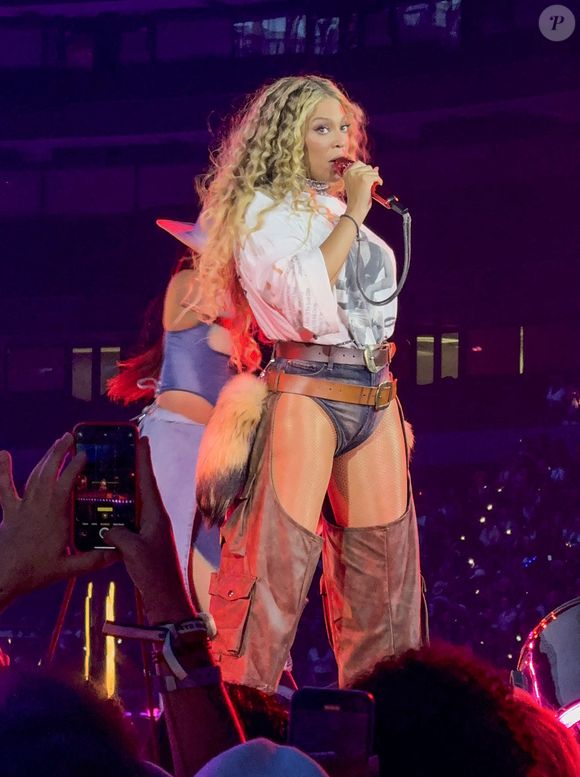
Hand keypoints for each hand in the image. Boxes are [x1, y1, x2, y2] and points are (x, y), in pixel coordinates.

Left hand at [0, 433, 115, 610]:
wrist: (1, 578)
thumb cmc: (34, 573)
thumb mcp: (68, 569)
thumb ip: (93, 560)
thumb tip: (117, 553)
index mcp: (54, 517)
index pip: (65, 484)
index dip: (75, 467)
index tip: (85, 454)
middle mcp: (38, 506)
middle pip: (48, 472)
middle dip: (59, 452)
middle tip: (70, 437)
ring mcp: (22, 507)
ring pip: (34, 476)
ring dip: (45, 457)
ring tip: (56, 443)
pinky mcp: (9, 512)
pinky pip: (4, 489)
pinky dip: (2, 470)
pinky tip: (2, 454)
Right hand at [104, 437, 194, 624]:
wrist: (166, 599)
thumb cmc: (153, 574)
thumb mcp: (132, 550)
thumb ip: (118, 534)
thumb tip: (107, 528)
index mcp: (156, 515)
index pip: (148, 480)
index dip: (143, 459)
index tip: (141, 438)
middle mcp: (155, 518)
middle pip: (143, 486)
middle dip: (135, 468)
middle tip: (123, 450)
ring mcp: (151, 530)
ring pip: (137, 502)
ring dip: (127, 488)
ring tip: (112, 474)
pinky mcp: (144, 541)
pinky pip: (131, 518)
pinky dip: (121, 510)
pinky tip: (108, 510)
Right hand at [343, 161, 382, 223]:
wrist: (355, 209)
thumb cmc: (355, 200)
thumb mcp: (357, 185)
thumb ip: (364, 175)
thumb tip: (376, 168)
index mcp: (347, 173)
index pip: (359, 163)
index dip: (365, 169)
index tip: (368, 175)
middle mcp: (351, 172)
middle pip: (367, 166)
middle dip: (371, 174)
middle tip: (371, 183)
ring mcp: (358, 175)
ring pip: (373, 171)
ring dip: (375, 178)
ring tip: (373, 186)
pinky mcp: (365, 179)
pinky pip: (376, 176)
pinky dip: (379, 181)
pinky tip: (377, 186)